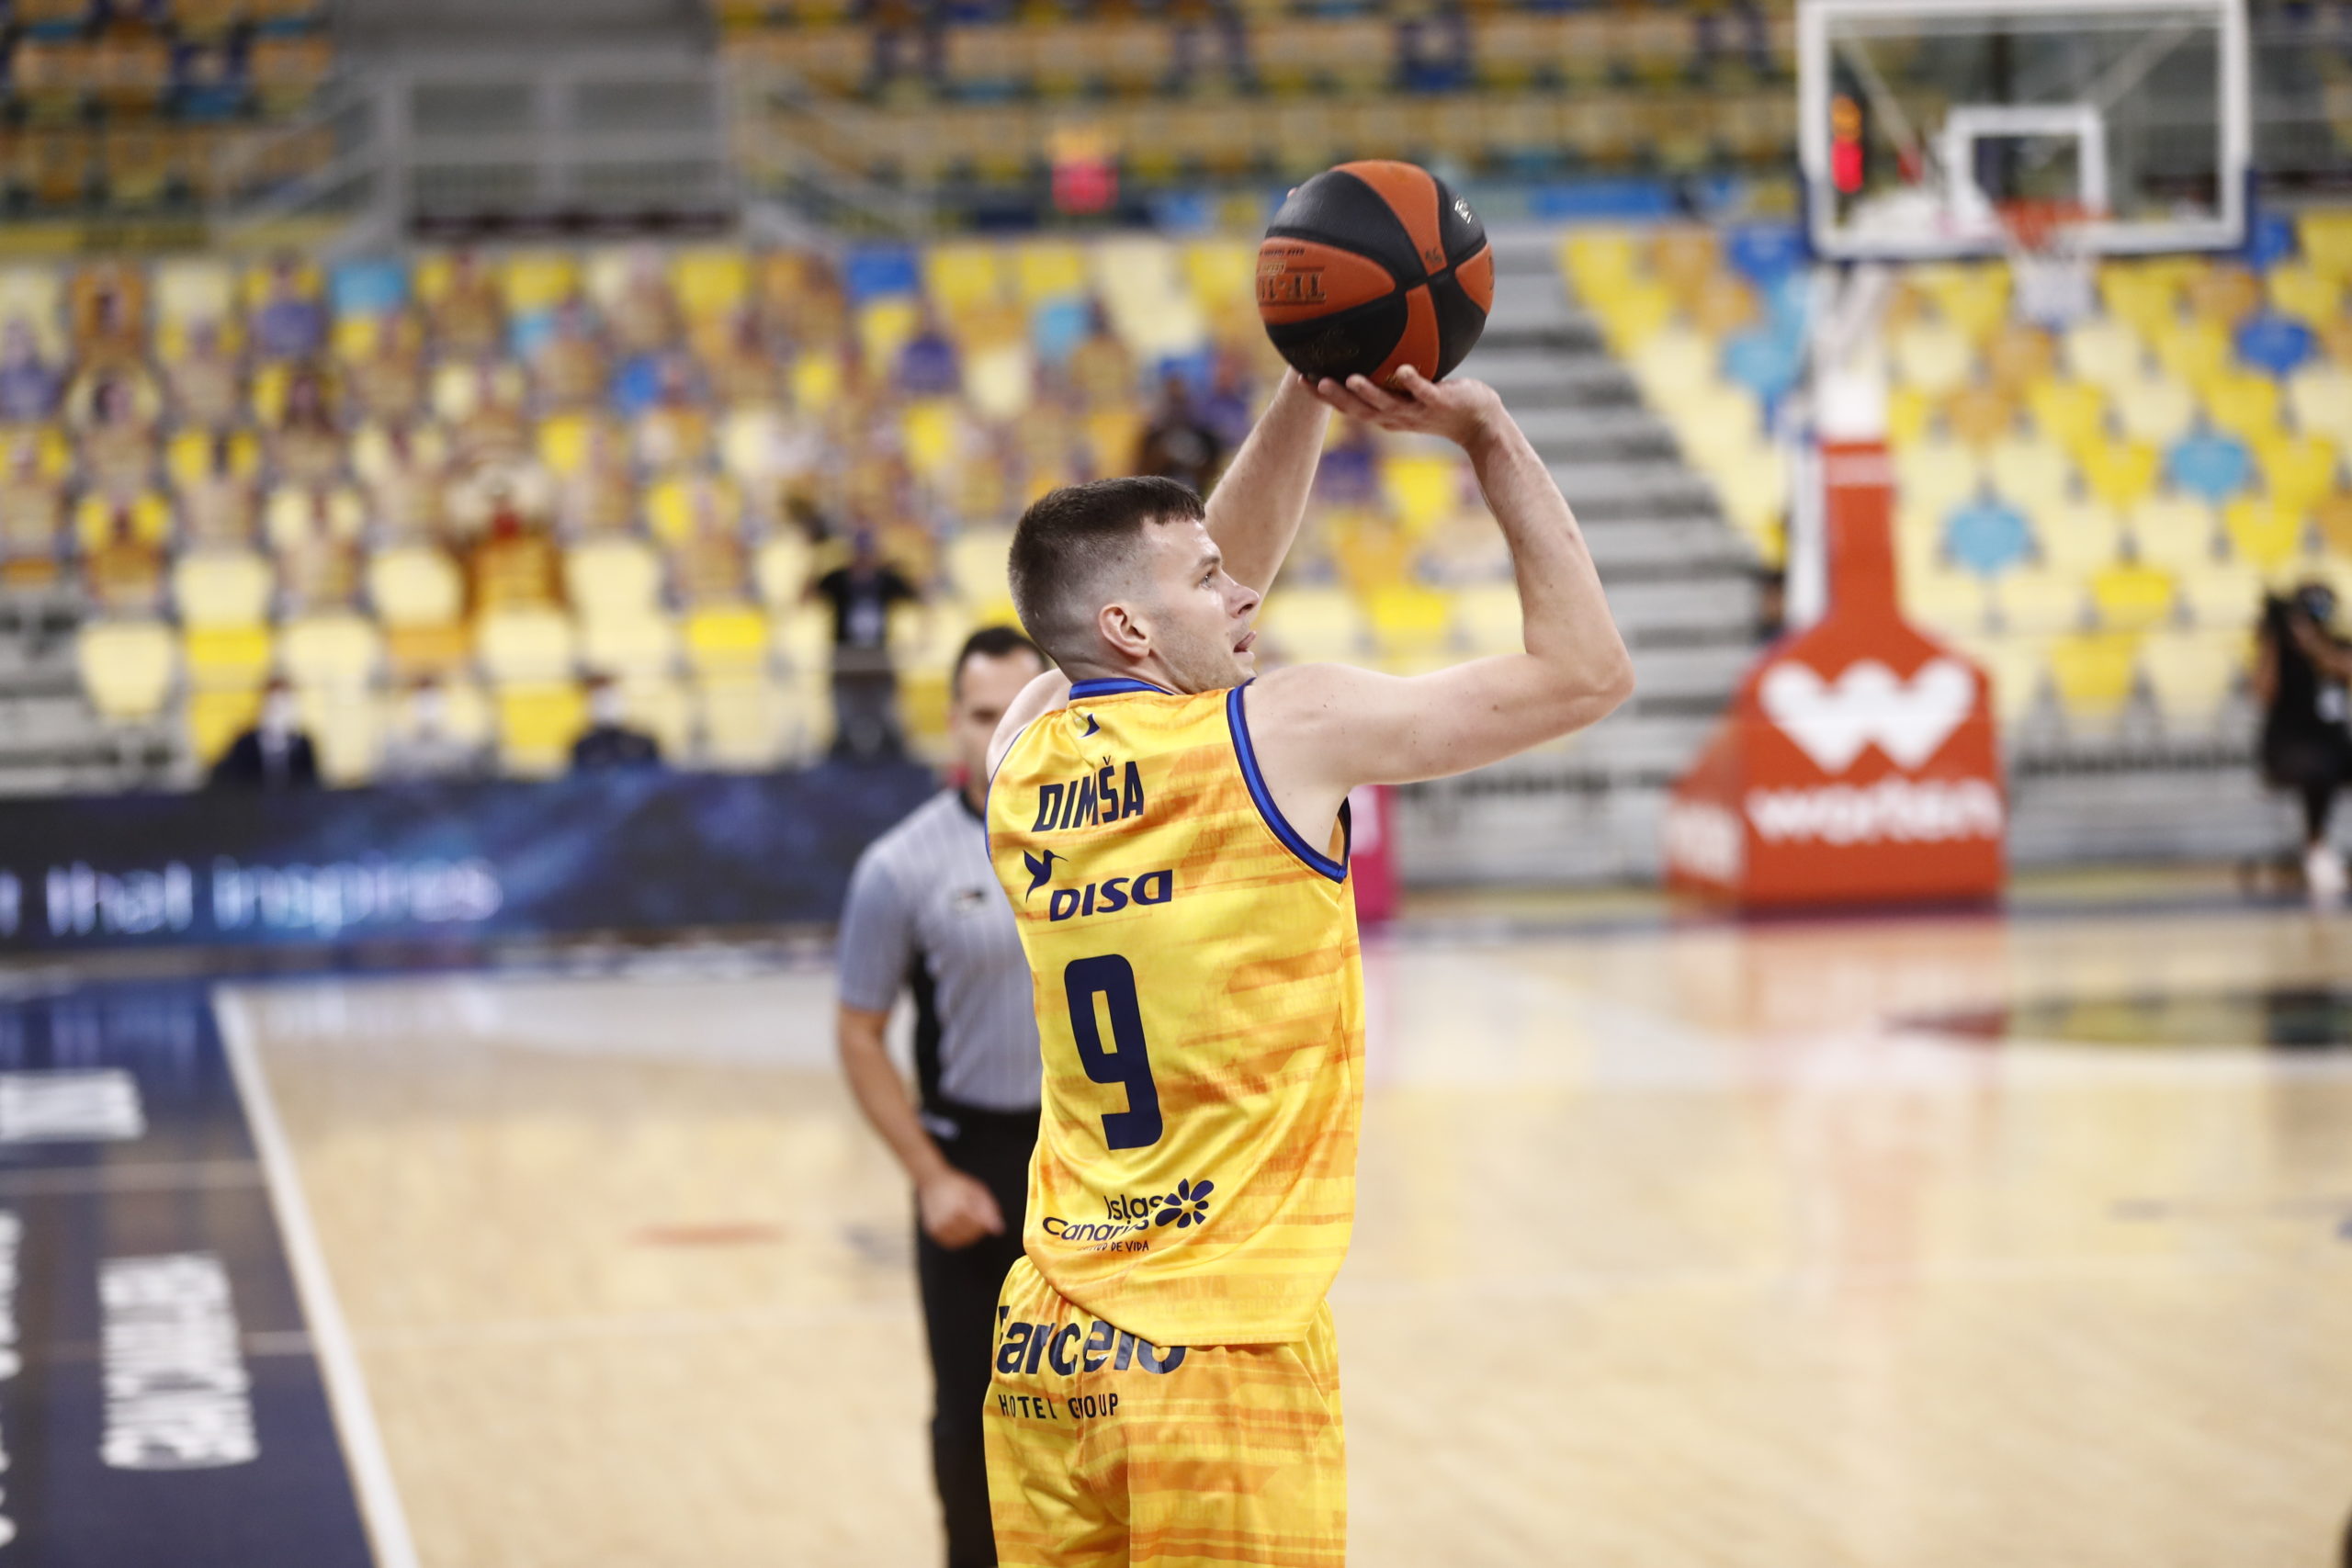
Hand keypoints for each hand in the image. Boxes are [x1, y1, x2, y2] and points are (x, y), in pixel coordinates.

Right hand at [917, 1167, 1006, 1249]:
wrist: (931, 1181)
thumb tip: (999, 1230)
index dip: (986, 1222)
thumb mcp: (977, 1189)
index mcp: (958, 1207)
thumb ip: (989, 1209)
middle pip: (973, 1234)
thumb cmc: (958, 1185)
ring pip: (964, 1241)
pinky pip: (953, 1243)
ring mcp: (938, 1227)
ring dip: (970, 1233)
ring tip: (966, 1217)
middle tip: (975, 1213)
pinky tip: (959, 1225)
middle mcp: (946, 1219)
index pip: (981, 1225)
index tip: (986, 1214)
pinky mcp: (933, 1232)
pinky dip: (959, 1237)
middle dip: (979, 1226)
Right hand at [1302, 365, 1504, 448]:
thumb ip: (1393, 374)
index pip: (1350, 407)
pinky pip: (1425, 392)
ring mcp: (1418, 411)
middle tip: (1314, 382)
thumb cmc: (1445, 402)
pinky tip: (1403, 370)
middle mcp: (1398, 417)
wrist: (1480, 423)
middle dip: (1337, 398)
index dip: (1325, 397)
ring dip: (1368, 393)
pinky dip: (1413, 383)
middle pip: (1360, 410)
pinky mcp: (1440, 403)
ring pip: (1388, 404)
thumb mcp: (1414, 389)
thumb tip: (1379, 341)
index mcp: (1387, 414)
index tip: (1302, 380)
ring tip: (1349, 379)